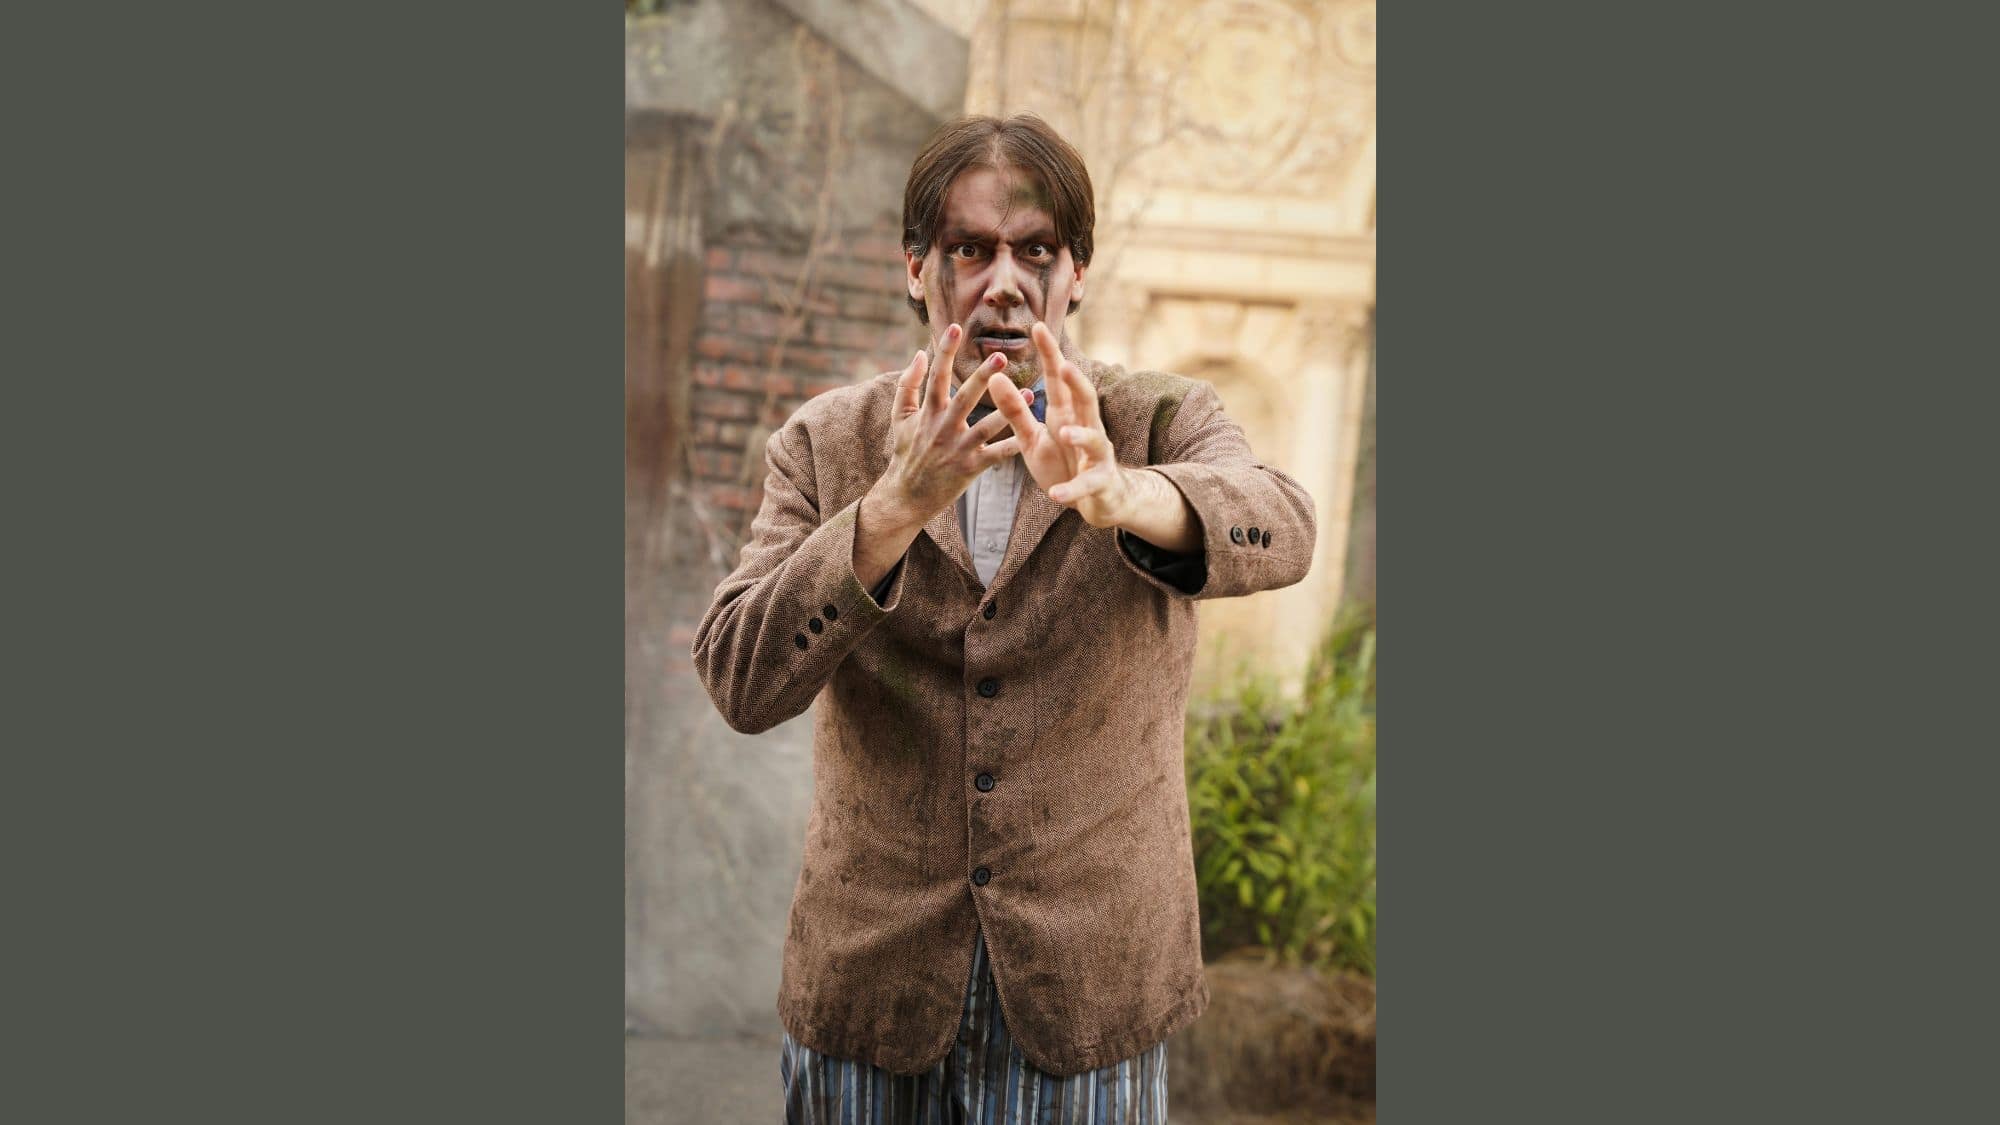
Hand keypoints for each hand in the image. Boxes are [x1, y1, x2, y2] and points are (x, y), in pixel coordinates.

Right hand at [874, 323, 1036, 526]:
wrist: (906, 496)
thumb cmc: (905, 453)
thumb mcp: (900, 417)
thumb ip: (907, 384)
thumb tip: (917, 354)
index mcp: (927, 412)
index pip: (936, 376)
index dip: (944, 351)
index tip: (956, 327)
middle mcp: (943, 427)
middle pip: (965, 398)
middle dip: (983, 376)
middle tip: (1001, 356)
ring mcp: (957, 449)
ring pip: (986, 426)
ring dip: (1008, 410)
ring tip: (1029, 393)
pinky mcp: (970, 469)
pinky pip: (996, 456)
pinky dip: (1014, 446)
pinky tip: (1033, 434)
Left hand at [982, 322, 1136, 528]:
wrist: (1098, 499)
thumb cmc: (1063, 461)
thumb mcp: (1033, 437)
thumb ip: (1015, 410)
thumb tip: (994, 377)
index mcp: (1066, 413)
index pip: (1058, 379)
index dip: (1050, 354)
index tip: (1038, 327)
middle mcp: (1086, 427)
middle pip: (1085, 399)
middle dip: (1077, 382)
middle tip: (1066, 365)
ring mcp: (1096, 455)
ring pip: (1094, 440)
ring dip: (1080, 435)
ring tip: (1064, 432)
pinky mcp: (1099, 483)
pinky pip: (1087, 485)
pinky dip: (1072, 490)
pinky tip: (1056, 494)